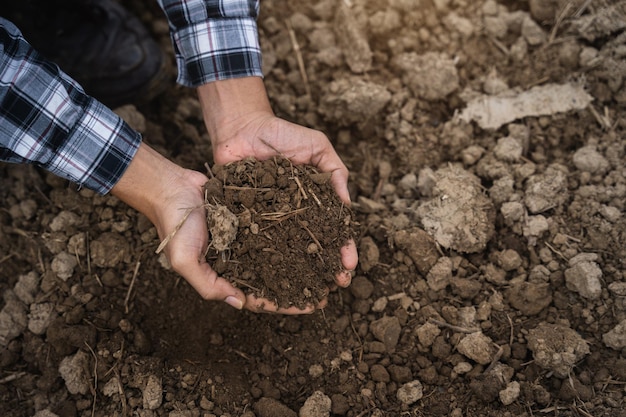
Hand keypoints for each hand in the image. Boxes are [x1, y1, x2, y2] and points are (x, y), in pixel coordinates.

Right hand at [113, 144, 340, 313]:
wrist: (170, 187)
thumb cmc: (174, 225)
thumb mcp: (184, 261)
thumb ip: (208, 284)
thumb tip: (240, 304)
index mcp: (225, 275)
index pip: (260, 297)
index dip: (286, 304)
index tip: (312, 306)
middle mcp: (240, 259)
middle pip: (276, 277)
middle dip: (302, 284)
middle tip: (330, 286)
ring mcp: (246, 237)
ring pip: (281, 252)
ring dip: (303, 258)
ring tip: (329, 262)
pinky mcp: (251, 215)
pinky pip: (276, 226)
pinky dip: (294, 231)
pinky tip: (315, 230)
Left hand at [198, 77, 357, 310]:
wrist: (242, 127)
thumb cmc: (282, 134)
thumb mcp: (317, 147)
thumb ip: (335, 172)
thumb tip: (348, 206)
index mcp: (313, 201)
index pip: (333, 229)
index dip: (343, 248)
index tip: (349, 265)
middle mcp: (293, 214)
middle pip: (313, 246)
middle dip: (326, 267)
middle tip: (335, 285)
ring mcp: (269, 219)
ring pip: (286, 250)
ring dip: (299, 272)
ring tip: (309, 292)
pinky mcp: (245, 218)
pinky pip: (254, 243)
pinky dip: (262, 261)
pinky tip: (271, 280)